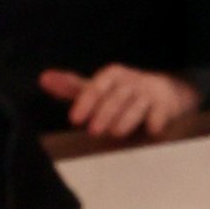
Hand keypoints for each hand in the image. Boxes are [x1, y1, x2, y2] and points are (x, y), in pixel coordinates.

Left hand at [42, 62, 197, 145]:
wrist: (165, 93)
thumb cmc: (122, 93)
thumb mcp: (98, 88)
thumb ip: (72, 86)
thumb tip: (44, 78)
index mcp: (113, 75)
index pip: (98, 84)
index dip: (86, 100)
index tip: (74, 119)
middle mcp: (132, 81)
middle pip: (118, 95)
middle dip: (105, 112)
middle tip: (93, 131)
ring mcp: (150, 93)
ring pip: (138, 104)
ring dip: (127, 119)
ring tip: (116, 133)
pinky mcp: (166, 106)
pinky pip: (161, 114)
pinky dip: (157, 121)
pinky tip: (152, 131)